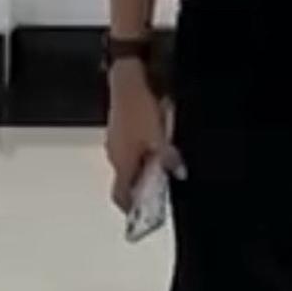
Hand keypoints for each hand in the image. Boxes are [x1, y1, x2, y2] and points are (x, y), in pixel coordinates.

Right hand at [106, 61, 184, 212]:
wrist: (127, 78)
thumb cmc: (138, 108)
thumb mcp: (160, 137)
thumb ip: (168, 158)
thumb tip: (178, 172)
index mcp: (121, 163)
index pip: (120, 196)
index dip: (131, 207)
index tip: (141, 212)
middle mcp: (114, 153)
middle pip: (126, 178)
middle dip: (142, 183)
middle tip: (160, 183)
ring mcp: (114, 139)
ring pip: (129, 160)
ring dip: (143, 164)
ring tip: (162, 158)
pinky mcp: (118, 125)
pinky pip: (130, 144)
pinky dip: (142, 147)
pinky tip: (156, 137)